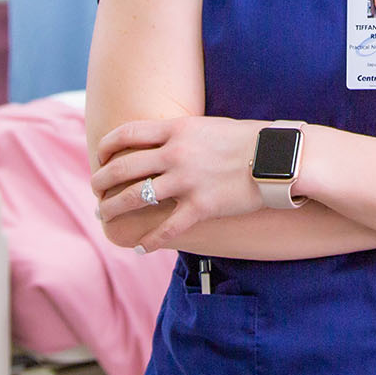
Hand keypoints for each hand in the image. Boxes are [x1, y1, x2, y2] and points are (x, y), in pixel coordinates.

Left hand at [92, 116, 265, 250]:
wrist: (280, 158)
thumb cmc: (248, 140)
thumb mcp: (208, 126)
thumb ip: (180, 134)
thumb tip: (160, 143)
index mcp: (177, 129)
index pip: (125, 134)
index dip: (106, 148)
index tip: (100, 159)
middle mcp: (176, 154)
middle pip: (122, 168)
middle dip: (101, 182)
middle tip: (95, 192)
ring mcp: (187, 181)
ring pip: (134, 197)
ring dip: (113, 209)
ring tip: (105, 216)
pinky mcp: (201, 207)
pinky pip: (166, 228)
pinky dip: (149, 240)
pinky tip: (139, 247)